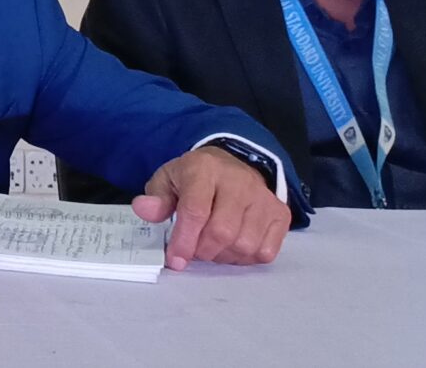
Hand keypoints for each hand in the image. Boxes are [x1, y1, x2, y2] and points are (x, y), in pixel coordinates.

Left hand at [132, 144, 289, 269]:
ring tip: (212, 247)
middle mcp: (239, 182)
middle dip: (203, 251)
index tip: (175, 260)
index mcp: (204, 169)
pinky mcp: (280, 214)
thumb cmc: (195, 178)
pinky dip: (246, 258)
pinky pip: (265, 251)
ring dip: (223, 256)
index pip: (196, 210)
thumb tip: (144, 209)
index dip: (184, 240)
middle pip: (222, 232)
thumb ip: (156, 197)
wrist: (233, 165)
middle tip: (194, 250)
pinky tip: (233, 247)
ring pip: (245, 245)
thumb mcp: (169, 179)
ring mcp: (264, 198)